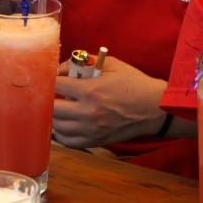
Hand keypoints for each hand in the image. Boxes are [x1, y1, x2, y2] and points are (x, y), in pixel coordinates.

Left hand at [52, 55, 167, 147]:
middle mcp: (88, 112)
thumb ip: (86, 62)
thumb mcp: (112, 64)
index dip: (51, 79)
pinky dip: (61, 133)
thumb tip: (64, 66)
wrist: (153, 108)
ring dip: (54, 116)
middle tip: (53, 94)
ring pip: (58, 127)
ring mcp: (91, 129)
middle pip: (53, 108)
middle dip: (49, 99)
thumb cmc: (134, 83)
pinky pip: (68, 141)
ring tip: (59, 107)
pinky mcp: (95, 140)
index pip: (57, 85)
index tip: (52, 78)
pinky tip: (64, 124)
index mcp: (91, 91)